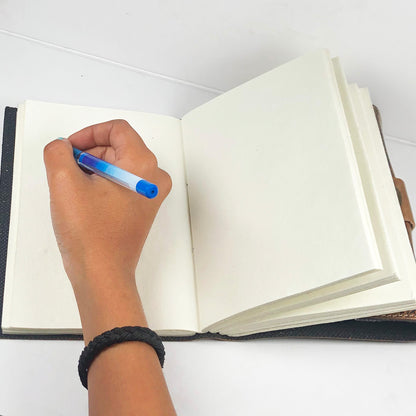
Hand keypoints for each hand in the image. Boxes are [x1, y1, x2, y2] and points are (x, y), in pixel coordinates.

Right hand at [43, 120, 171, 289]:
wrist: (103, 272)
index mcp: (143, 165)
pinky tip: (87, 197)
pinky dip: (104, 182)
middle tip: (69, 168)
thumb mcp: (65, 183)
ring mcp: (151, 194)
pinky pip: (124, 182)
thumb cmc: (90, 233)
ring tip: (76, 187)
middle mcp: (155, 177)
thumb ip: (58, 152)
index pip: (118, 129)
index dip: (90, 133)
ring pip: (120, 165)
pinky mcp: (145, 207)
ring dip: (95, 168)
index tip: (71, 147)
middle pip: (119, 147)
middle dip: (90, 153)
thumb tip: (63, 147)